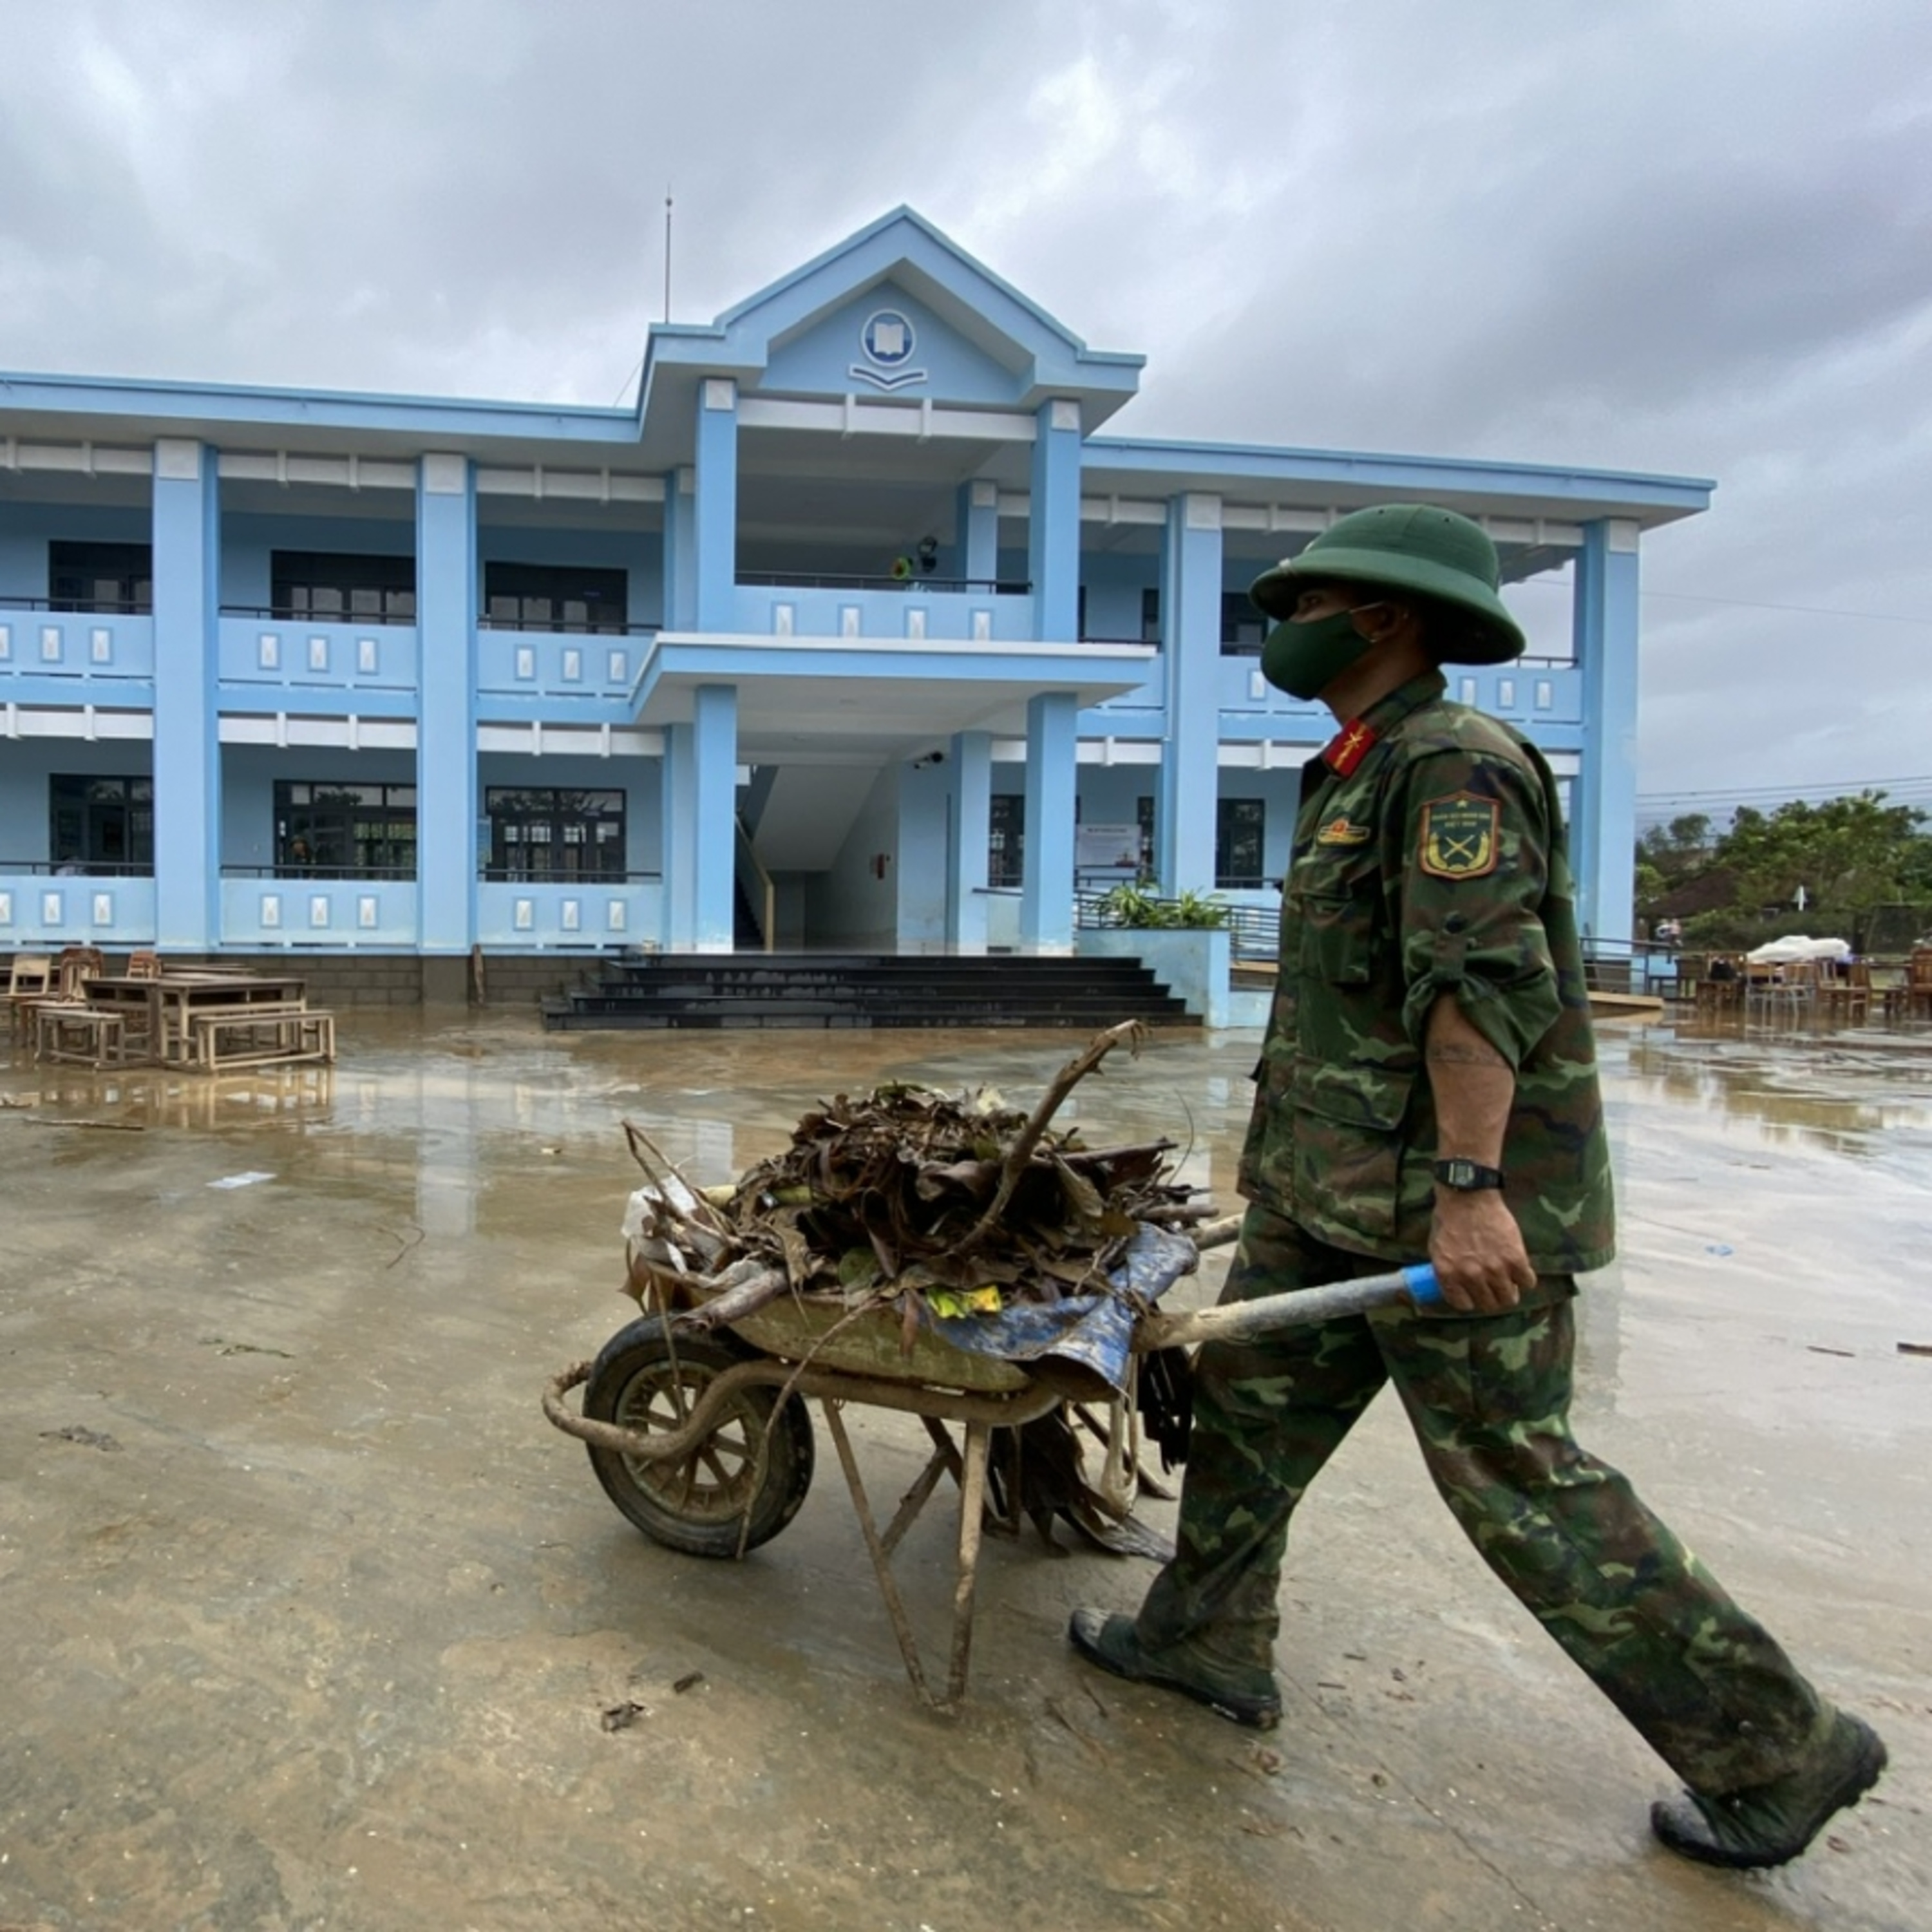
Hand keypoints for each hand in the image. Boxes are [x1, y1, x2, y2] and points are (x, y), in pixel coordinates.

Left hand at [1428, 1189, 1535, 1312]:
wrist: (1468, 1195)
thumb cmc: (1449, 1218)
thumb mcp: (1437, 1249)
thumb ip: (1447, 1271)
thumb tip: (1456, 1287)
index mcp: (1448, 1274)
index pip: (1463, 1304)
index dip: (1471, 1300)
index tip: (1475, 1294)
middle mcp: (1471, 1276)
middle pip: (1489, 1305)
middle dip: (1492, 1298)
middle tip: (1495, 1289)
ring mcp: (1494, 1269)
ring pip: (1509, 1298)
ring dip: (1510, 1292)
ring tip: (1510, 1283)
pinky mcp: (1515, 1258)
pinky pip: (1527, 1282)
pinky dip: (1526, 1279)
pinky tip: (1521, 1271)